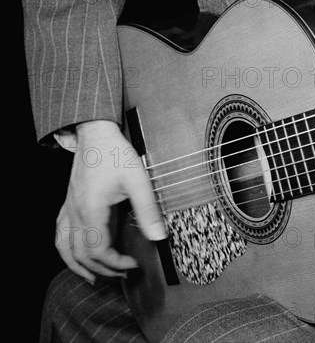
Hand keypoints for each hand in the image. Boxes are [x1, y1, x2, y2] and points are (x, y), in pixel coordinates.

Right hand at [54, 120, 166, 283]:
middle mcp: (75, 213)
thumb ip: (148, 210)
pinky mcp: (69, 203)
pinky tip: (76, 253)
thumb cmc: (115, 153)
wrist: (95, 133)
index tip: (134, 264)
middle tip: (122, 274)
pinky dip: (66, 250)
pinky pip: (60, 234)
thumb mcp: (138, 181)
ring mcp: (69, 208)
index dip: (116, 263)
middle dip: (102, 269)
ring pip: (64, 247)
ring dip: (78, 266)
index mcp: (91, 210)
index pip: (98, 250)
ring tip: (94, 276)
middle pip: (81, 255)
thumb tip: (159, 236)